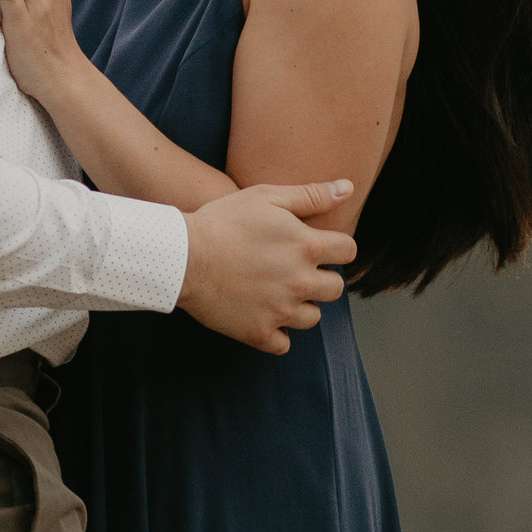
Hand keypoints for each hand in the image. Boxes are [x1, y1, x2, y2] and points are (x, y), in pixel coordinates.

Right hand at [179, 182, 357, 356]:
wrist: (182, 256)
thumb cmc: (223, 221)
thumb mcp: (267, 197)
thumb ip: (312, 194)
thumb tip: (348, 188)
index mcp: (308, 246)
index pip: (348, 252)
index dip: (336, 247)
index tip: (317, 247)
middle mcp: (301, 282)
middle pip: (335, 288)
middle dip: (321, 279)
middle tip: (295, 271)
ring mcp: (281, 311)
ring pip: (313, 318)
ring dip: (301, 306)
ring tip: (277, 292)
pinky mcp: (259, 332)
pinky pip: (283, 344)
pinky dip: (276, 333)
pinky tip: (262, 314)